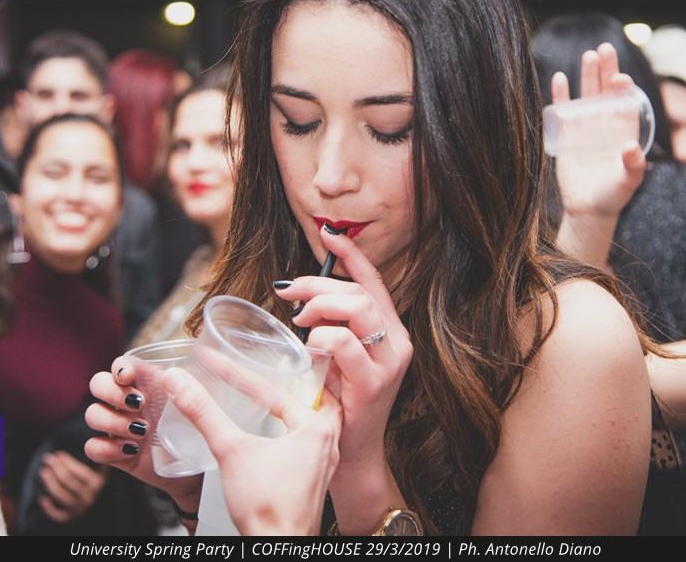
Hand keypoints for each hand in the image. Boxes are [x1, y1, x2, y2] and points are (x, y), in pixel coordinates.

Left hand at [37, 451, 108, 522]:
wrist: (98, 496)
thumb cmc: (95, 473)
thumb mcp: (100, 463)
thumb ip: (99, 453)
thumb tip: (99, 437)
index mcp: (98, 482)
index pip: (78, 471)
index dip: (66, 461)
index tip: (58, 453)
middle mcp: (90, 496)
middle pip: (67, 481)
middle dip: (56, 467)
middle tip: (48, 458)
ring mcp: (80, 507)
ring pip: (60, 495)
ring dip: (49, 481)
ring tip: (43, 471)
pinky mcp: (71, 516)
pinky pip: (58, 514)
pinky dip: (49, 508)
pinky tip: (42, 498)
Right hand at [84, 358, 202, 506]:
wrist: (199, 473)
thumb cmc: (200, 432)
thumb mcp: (199, 408)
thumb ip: (191, 391)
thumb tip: (175, 375)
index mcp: (147, 385)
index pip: (120, 366)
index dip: (119, 367)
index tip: (129, 376)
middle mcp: (128, 403)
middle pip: (97, 383)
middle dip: (111, 392)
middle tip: (139, 405)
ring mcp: (119, 428)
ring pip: (92, 414)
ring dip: (113, 421)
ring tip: (142, 432)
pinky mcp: (115, 455)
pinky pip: (92, 447)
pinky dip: (108, 449)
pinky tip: (131, 451)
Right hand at [161, 367, 340, 535]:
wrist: (277, 550)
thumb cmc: (266, 507)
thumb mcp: (230, 450)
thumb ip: (204, 412)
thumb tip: (179, 380)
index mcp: (317, 427)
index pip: (274, 389)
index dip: (238, 374)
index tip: (213, 361)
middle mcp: (330, 441)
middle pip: (308, 396)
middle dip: (286, 380)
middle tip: (268, 362)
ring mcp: (325, 463)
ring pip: (315, 418)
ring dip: (294, 403)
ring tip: (277, 391)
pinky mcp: (315, 480)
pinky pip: (312, 441)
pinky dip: (296, 427)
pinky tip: (281, 433)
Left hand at [275, 226, 411, 469]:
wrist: (350, 452)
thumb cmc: (339, 402)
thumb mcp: (335, 356)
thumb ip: (329, 325)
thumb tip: (298, 294)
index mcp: (389, 330)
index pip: (374, 282)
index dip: (351, 254)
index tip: (328, 234)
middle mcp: (397, 341)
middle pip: (359, 292)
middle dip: (319, 284)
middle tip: (289, 295)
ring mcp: (390, 362)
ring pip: (358, 309)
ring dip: (321, 306)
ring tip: (300, 320)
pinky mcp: (375, 382)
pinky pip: (345, 342)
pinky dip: (322, 336)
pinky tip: (310, 345)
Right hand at [551, 42, 645, 218]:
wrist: (588, 209)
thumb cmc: (613, 195)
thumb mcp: (628, 182)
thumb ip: (632, 166)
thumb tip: (630, 147)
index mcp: (625, 130)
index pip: (625, 101)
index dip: (623, 87)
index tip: (619, 78)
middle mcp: (606, 124)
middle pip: (606, 91)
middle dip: (606, 70)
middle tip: (604, 49)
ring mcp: (586, 127)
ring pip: (586, 95)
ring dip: (587, 75)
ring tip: (588, 55)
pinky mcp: (567, 134)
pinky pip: (564, 109)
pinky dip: (561, 94)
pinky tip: (559, 77)